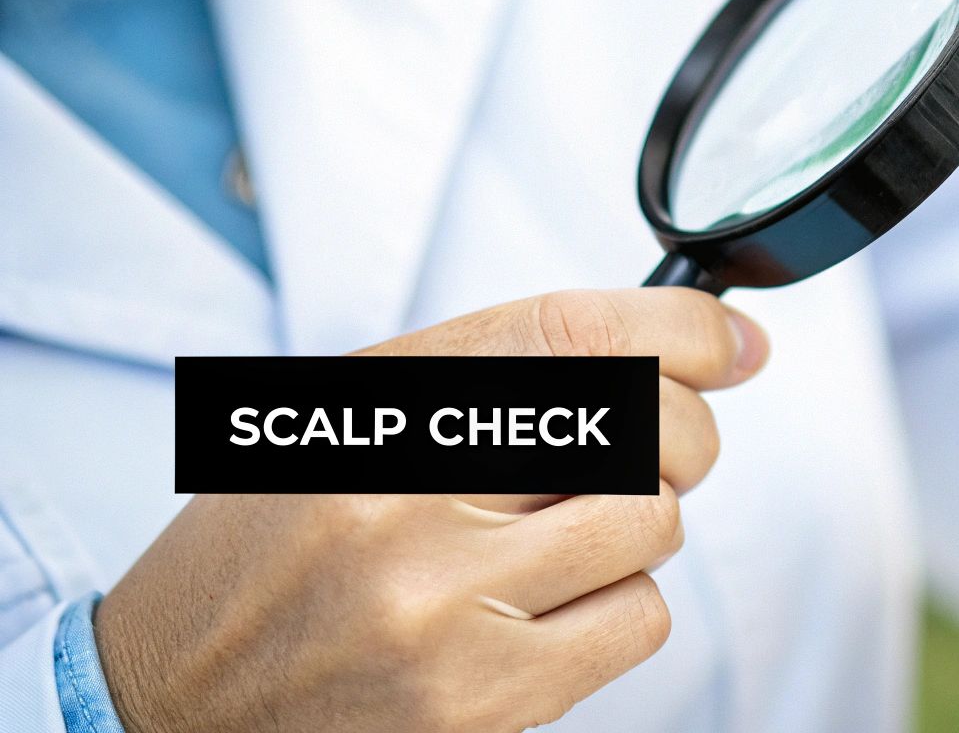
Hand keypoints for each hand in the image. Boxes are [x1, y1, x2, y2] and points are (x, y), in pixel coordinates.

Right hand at [96, 289, 767, 732]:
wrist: (162, 704)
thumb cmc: (266, 555)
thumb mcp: (343, 423)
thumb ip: (492, 377)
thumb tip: (692, 354)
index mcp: (373, 408)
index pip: (573, 332)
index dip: (683, 329)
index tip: (731, 343)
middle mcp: (407, 496)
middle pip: (642, 425)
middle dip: (679, 436)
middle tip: (651, 455)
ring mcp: (444, 604)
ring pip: (652, 523)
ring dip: (639, 527)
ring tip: (564, 544)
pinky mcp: (479, 701)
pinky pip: (638, 620)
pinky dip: (621, 608)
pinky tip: (550, 614)